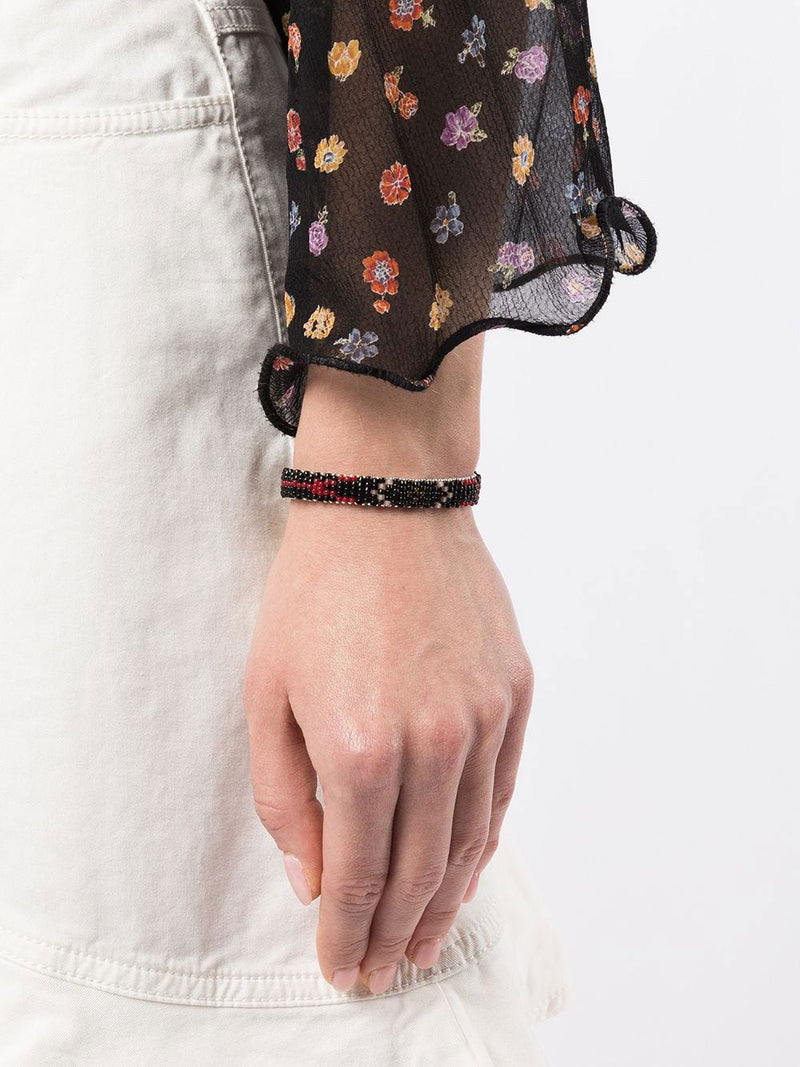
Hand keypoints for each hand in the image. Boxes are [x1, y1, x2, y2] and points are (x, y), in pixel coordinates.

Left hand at [242, 498, 533, 994]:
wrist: (386, 507)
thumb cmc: (314, 595)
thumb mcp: (266, 694)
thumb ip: (285, 798)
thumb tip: (312, 878)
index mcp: (362, 748)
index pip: (359, 875)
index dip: (347, 933)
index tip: (340, 968)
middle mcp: (436, 744)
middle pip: (419, 872)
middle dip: (395, 936)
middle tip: (382, 973)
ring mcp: (485, 718)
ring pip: (469, 841)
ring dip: (445, 903)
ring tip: (426, 943)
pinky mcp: (514, 693)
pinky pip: (503, 790)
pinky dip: (483, 842)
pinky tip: (465, 870)